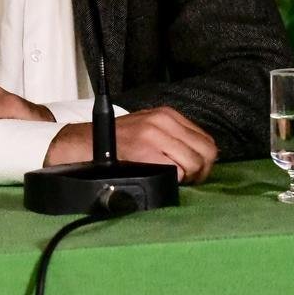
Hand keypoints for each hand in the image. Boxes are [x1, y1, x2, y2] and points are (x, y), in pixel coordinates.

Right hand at [45, 106, 216, 183]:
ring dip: (188, 177)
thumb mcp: (149, 128)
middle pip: (207, 152)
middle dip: (201, 170)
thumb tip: (200, 157)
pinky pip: (178, 172)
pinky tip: (158, 176)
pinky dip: (173, 180)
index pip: (206, 140)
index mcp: (167, 114)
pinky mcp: (146, 151)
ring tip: (173, 178)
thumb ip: (173, 136)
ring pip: (195, 163)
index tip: (192, 170)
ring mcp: (154, 135)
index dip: (203, 160)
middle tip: (187, 179)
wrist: (85, 144)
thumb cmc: (117, 142)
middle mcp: (163, 120)